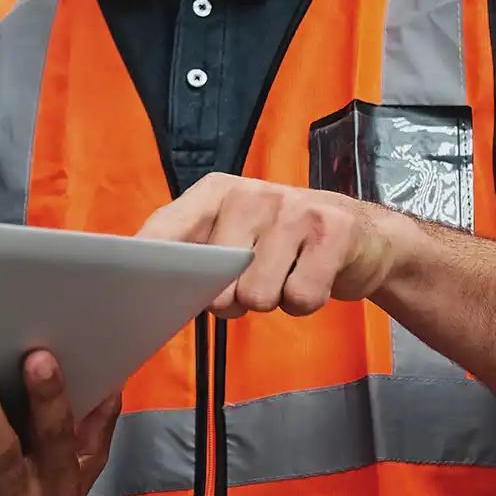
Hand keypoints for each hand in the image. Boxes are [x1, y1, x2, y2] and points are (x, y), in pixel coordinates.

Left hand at [138, 172, 408, 315]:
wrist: (367, 236)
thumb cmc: (286, 242)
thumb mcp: (236, 236)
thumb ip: (195, 254)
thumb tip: (151, 289)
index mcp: (217, 192)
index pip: (168, 228)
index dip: (147, 262)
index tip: (129, 287)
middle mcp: (252, 193)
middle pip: (215, 279)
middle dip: (231, 298)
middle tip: (254, 280)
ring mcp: (294, 210)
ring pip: (257, 295)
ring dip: (272, 301)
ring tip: (286, 276)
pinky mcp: (332, 234)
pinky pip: (300, 298)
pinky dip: (304, 303)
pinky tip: (312, 278)